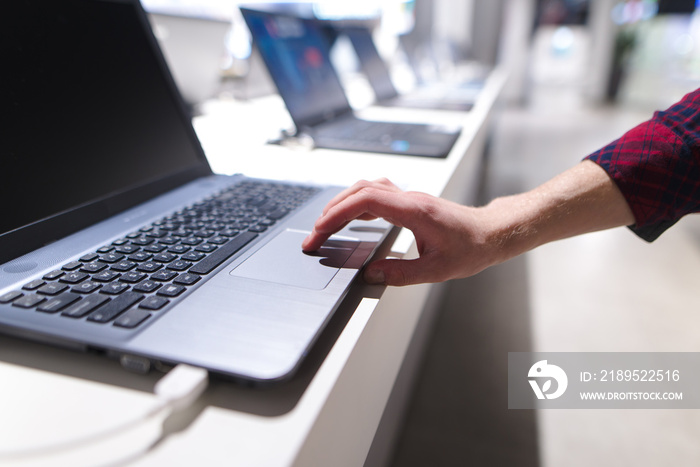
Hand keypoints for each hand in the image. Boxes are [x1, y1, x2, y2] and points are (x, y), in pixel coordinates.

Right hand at [302, 178, 499, 285]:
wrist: (491, 232)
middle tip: (314, 235)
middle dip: (331, 211)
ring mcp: (409, 197)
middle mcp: (409, 198)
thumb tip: (370, 274)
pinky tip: (352, 217)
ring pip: (366, 188)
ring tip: (326, 226)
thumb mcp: (437, 270)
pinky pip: (376, 193)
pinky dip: (356, 203)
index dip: (337, 214)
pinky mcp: (410, 202)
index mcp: (413, 210)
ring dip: (342, 204)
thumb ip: (401, 273)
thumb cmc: (471, 247)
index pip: (365, 201)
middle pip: (359, 191)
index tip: (319, 230)